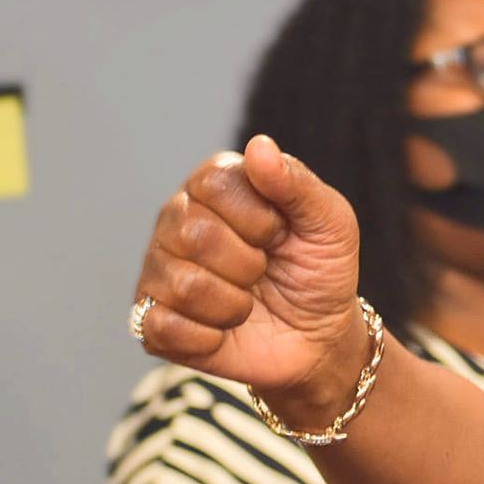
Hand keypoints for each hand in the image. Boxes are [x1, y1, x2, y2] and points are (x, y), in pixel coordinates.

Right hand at [134, 135, 365, 407]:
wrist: (319, 337)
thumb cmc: (320, 270)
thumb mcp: (330, 224)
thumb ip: (297, 183)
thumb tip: (259, 146)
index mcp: (214, 185)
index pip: (214, 184)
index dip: (259, 218)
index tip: (280, 234)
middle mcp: (176, 220)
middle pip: (194, 235)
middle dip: (249, 265)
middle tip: (264, 272)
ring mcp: (159, 270)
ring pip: (185, 285)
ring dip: (234, 305)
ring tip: (246, 303)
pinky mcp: (152, 321)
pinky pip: (164, 328)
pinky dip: (210, 337)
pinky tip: (223, 331)